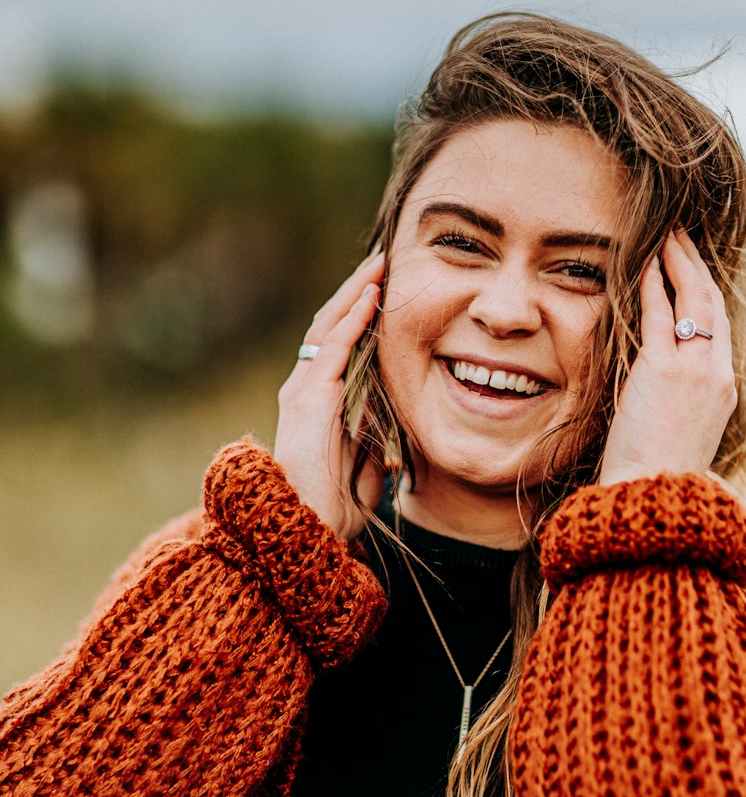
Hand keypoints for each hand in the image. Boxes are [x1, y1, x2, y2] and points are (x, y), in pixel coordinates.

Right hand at [274, 251, 385, 540]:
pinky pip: (333, 346)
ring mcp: (303, 391)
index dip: (361, 318)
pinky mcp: (308, 397)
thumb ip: (373, 448)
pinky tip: (372, 296)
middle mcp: (306, 390)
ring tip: (378, 266)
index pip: (340, 346)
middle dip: (357, 293)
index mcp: (320, 404)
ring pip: (329, 327)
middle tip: (383, 264)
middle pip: (331, 327)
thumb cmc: (333, 510)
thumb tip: (392, 440)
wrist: (307, 532)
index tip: (386, 292)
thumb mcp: (365, 470)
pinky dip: (353, 318)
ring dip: (355, 294)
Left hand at [598, 228, 736, 485]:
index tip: (694, 269)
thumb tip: (662, 392)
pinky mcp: (664, 371)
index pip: (719, 328)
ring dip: (678, 263)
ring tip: (667, 236)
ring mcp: (695, 370)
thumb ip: (679, 404)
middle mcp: (717, 375)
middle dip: (697, 265)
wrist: (655, 501)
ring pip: (694, 301)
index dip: (707, 293)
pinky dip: (653, 285)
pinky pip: (660, 314)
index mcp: (723, 391)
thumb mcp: (681, 436)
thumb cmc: (658, 478)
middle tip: (682, 236)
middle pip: (713, 305)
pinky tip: (643, 263)